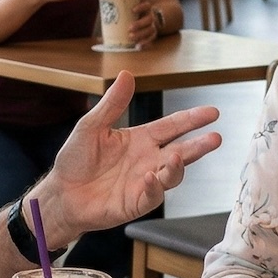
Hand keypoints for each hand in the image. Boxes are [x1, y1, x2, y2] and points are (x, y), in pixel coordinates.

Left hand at [33, 72, 220, 243]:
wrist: (61, 193)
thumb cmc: (76, 160)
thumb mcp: (91, 126)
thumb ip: (112, 104)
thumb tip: (127, 74)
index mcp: (141, 139)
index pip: (173, 127)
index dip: (192, 119)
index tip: (213, 112)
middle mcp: (149, 160)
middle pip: (181, 151)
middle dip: (199, 146)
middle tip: (216, 138)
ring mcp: (145, 182)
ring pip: (172, 175)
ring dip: (178, 167)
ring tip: (178, 157)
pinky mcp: (136, 203)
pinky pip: (153, 196)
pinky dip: (155, 187)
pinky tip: (152, 177)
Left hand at [127, 0, 159, 46]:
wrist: (153, 18)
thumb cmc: (137, 14)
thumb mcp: (134, 9)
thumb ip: (125, 8)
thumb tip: (111, 9)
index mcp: (147, 9)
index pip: (146, 6)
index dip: (141, 7)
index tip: (132, 10)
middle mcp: (151, 17)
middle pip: (149, 20)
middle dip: (140, 24)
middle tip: (129, 28)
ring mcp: (153, 26)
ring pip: (150, 30)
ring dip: (141, 34)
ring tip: (131, 37)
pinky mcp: (153, 35)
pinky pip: (151, 40)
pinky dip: (145, 43)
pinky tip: (138, 46)